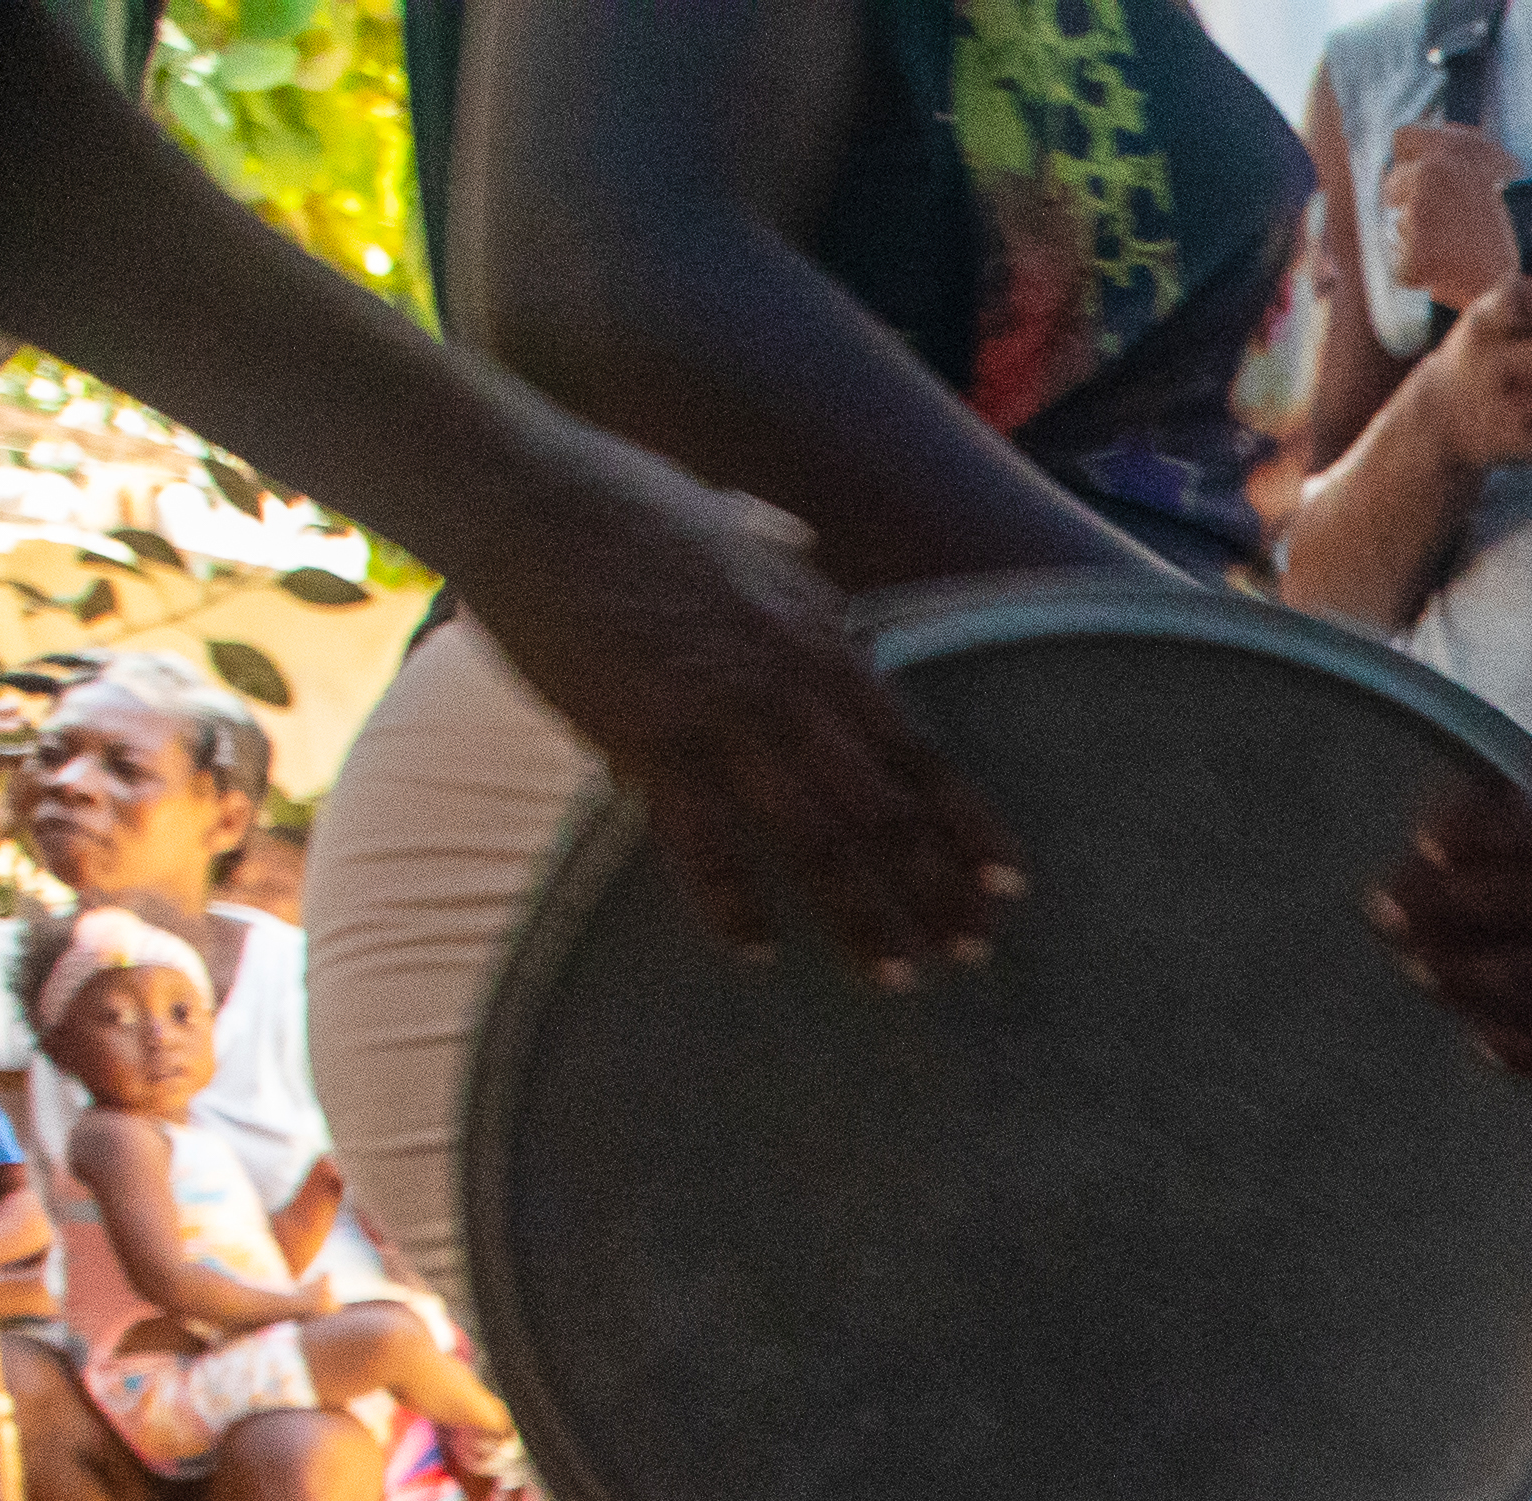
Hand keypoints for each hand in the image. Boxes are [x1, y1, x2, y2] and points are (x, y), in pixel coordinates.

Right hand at [439, 421, 1020, 987]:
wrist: (521, 490)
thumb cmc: (624, 502)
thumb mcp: (739, 530)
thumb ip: (786, 569)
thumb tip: (810, 568)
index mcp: (821, 637)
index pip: (919, 752)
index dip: (968, 825)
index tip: (1010, 883)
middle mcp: (788, 684)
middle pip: (885, 810)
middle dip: (935, 888)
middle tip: (973, 952)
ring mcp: (719, 715)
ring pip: (813, 839)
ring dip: (859, 917)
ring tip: (897, 979)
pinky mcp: (644, 738)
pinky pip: (700, 843)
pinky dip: (731, 903)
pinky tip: (757, 955)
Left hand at [1376, 118, 1521, 310]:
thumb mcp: (1509, 170)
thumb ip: (1470, 160)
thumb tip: (1443, 161)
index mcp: (1455, 144)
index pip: (1404, 139)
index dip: (1412, 163)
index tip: (1425, 184)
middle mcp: (1432, 170)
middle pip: (1394, 185)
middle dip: (1411, 207)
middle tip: (1445, 232)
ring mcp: (1420, 212)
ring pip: (1396, 227)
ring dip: (1417, 242)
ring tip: (1458, 258)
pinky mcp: (1416, 255)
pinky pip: (1403, 267)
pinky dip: (1421, 277)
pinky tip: (1453, 280)